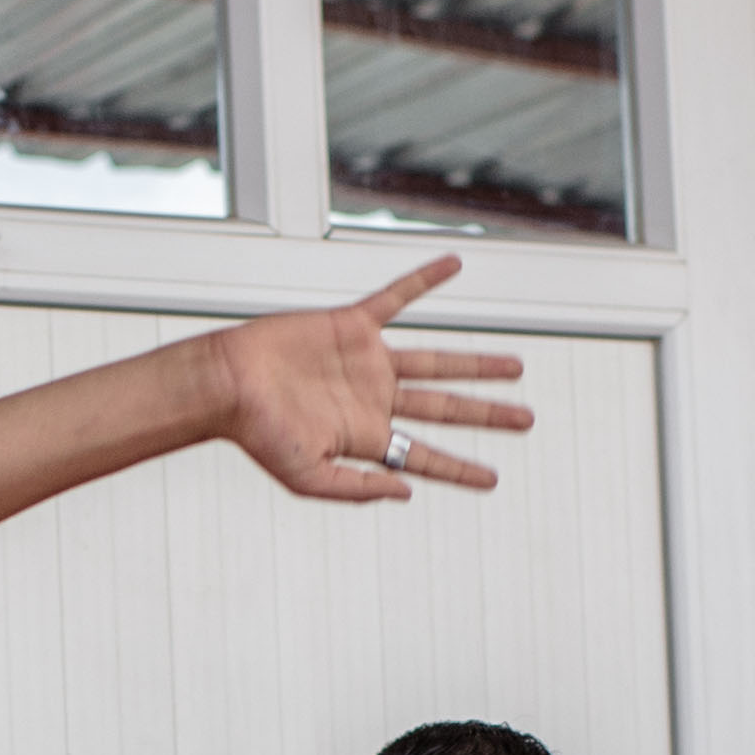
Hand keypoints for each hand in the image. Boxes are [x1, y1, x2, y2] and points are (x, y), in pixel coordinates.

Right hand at [190, 257, 530, 503]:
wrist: (228, 384)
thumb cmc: (258, 434)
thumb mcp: (308, 477)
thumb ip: (357, 489)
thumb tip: (409, 488)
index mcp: (366, 437)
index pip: (425, 456)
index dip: (460, 470)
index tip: (493, 480)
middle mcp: (374, 399)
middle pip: (445, 408)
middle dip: (486, 415)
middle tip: (526, 419)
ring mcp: (366, 362)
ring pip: (436, 362)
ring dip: (476, 364)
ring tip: (516, 368)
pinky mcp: (352, 326)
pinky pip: (397, 298)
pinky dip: (424, 280)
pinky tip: (454, 265)